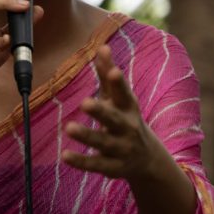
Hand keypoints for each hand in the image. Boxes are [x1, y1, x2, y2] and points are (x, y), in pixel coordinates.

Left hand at [61, 45, 161, 180]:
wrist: (148, 158)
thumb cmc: (126, 118)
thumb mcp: (119, 98)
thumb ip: (108, 73)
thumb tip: (102, 46)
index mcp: (128, 108)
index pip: (123, 93)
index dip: (118, 82)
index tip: (113, 71)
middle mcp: (126, 128)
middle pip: (114, 119)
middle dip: (101, 111)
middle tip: (85, 102)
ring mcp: (121, 148)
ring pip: (103, 142)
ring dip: (87, 135)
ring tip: (69, 127)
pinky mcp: (113, 167)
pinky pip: (96, 164)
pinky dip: (81, 161)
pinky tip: (65, 156)